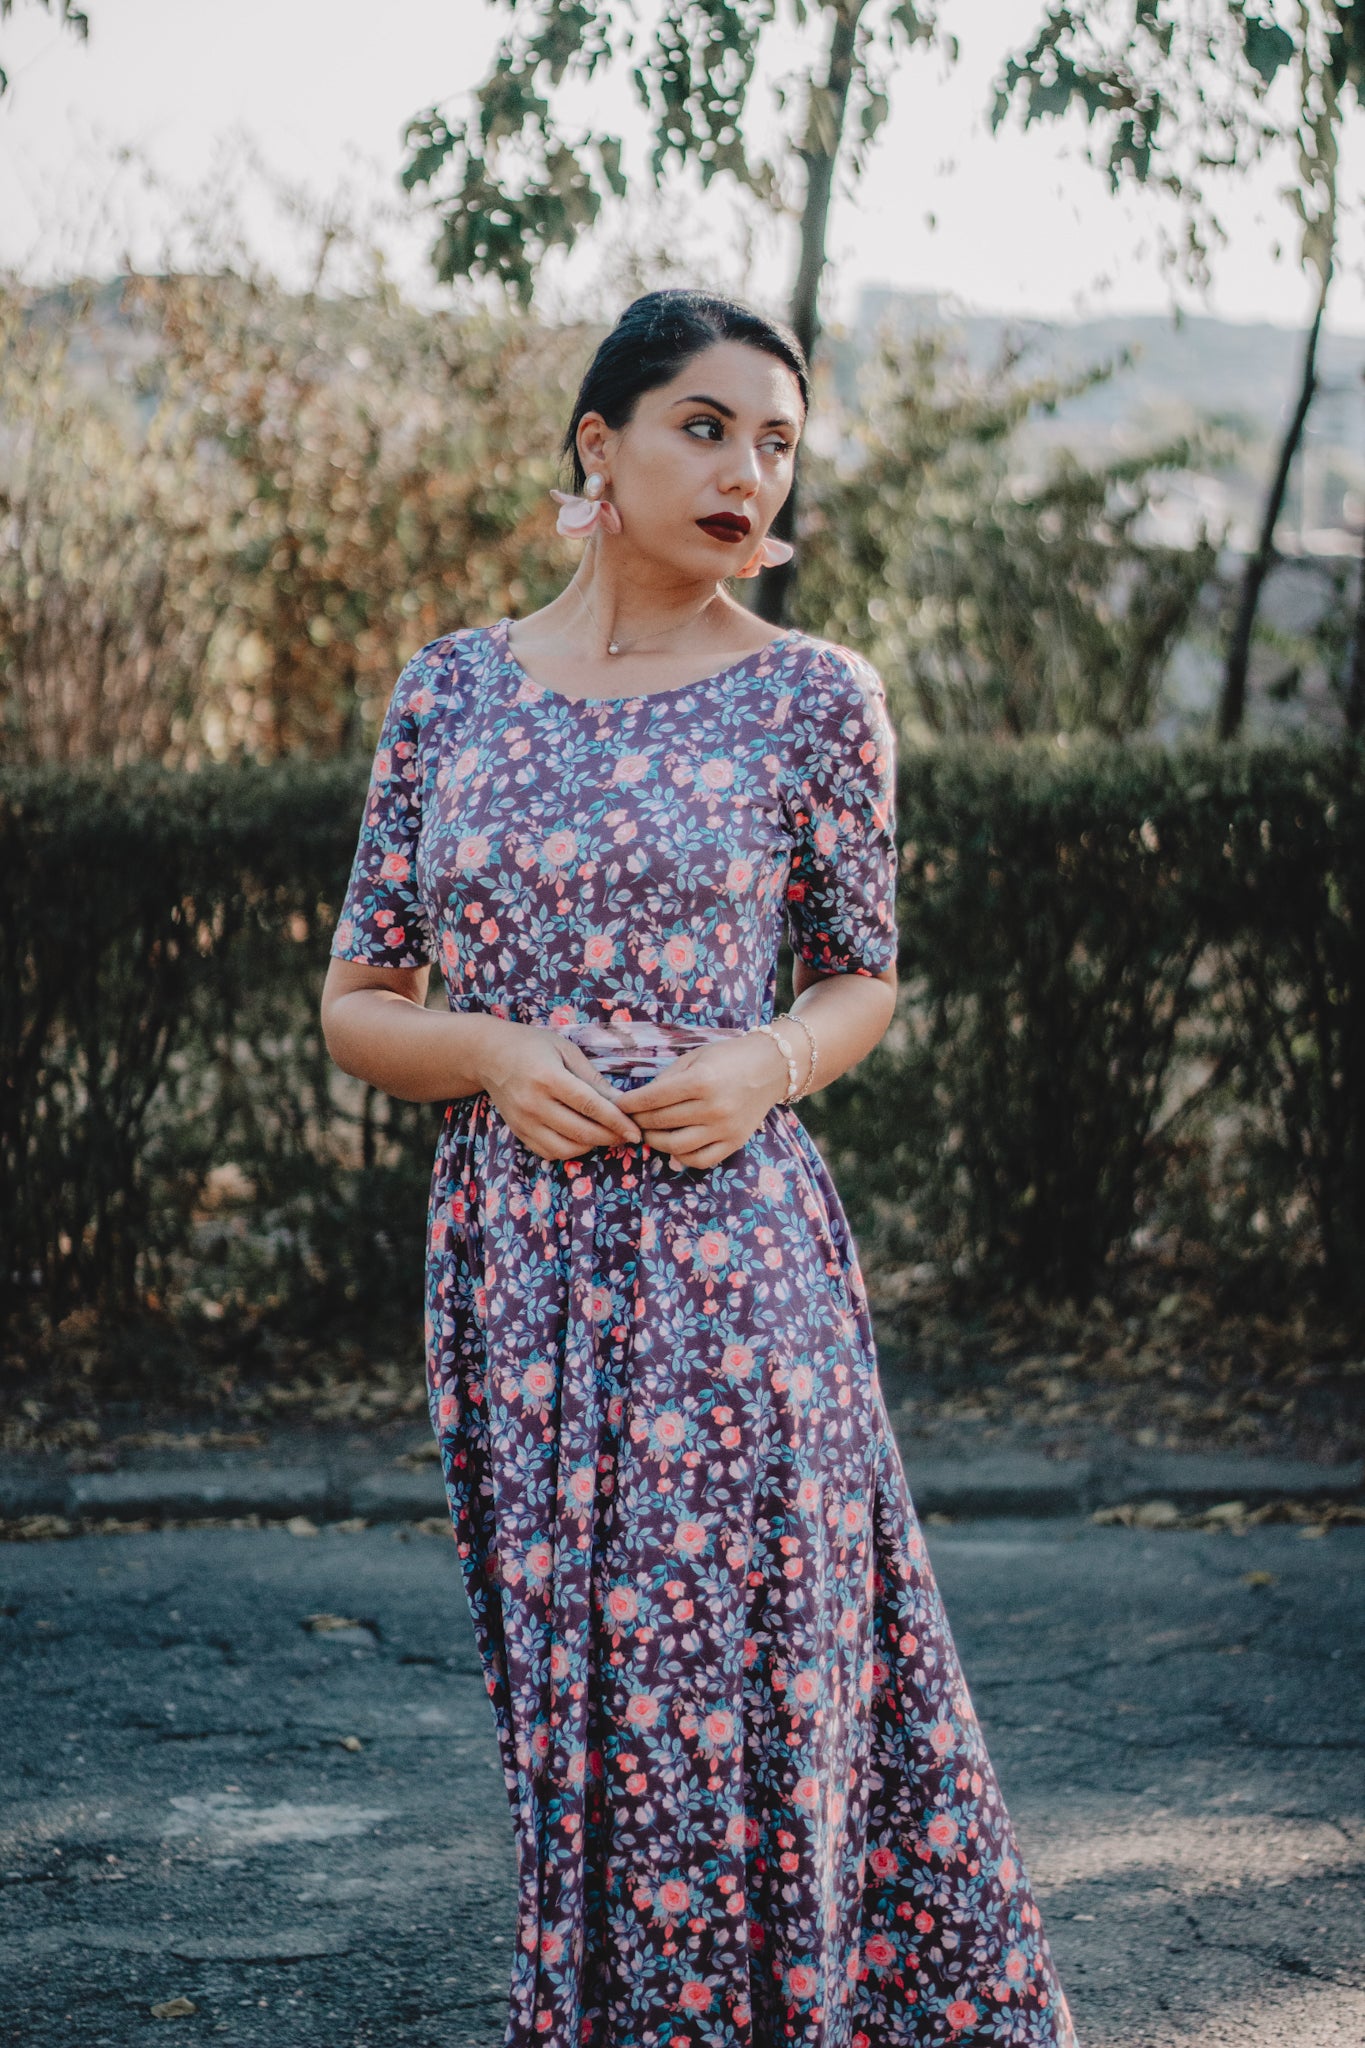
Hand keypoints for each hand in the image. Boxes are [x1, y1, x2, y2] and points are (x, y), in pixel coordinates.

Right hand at [478, 1022, 644, 1162]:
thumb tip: (623, 1103)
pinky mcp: (518, 1132)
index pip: (590, 1106)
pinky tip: (583, 1139)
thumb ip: (593, 1079)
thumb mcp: (566, 1050)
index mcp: (548, 1077)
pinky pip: (550, 1152)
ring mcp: (523, 1121)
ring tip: (607, 1136)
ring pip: (566, 1148)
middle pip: (581, 1131)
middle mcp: (533, 1103)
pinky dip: (571, 1150)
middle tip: (628, 1135)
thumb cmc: (532, 1046)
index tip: (636, 1131)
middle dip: (610, 1137)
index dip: (616, 1121)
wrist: (488, 1055)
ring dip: (592, 1146)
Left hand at [602, 1031, 789, 1169]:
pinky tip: (672, 1146)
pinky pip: (700, 1159)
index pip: (652, 1098)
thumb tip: (639, 1100)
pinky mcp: (734, 1142)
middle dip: (638, 1120)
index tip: (617, 1105)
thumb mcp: (695, 1057)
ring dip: (654, 1141)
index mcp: (701, 1080)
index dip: (629, 1104)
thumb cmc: (729, 1057)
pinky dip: (680, 1157)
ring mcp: (725, 1128)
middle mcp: (713, 1107)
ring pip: (676, 1145)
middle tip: (629, 1118)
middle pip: (661, 1122)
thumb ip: (667, 1078)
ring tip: (648, 1132)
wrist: (772, 1067)